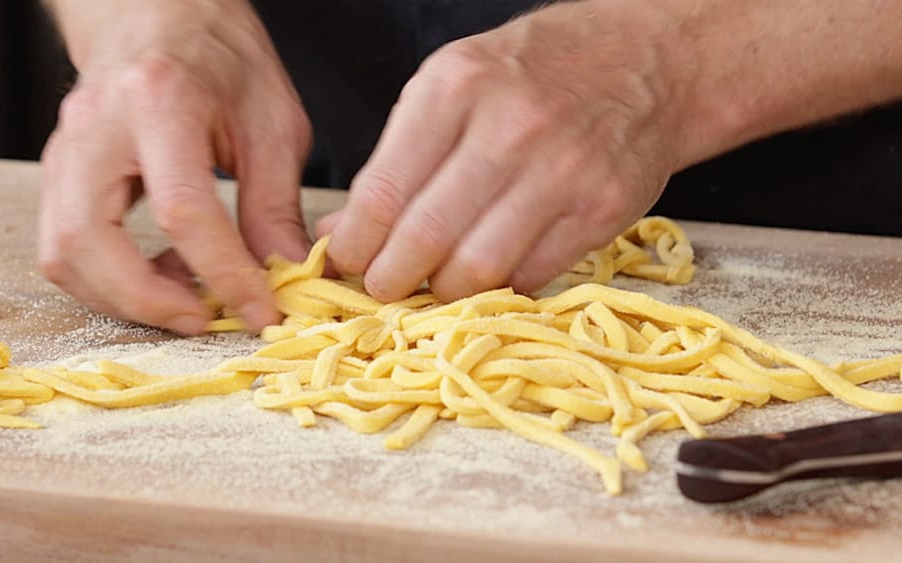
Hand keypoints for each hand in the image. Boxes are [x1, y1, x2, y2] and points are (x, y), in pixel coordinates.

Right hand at [39, 0, 311, 333]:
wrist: (157, 12)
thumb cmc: (219, 56)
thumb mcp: (271, 119)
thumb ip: (275, 200)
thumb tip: (286, 272)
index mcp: (159, 100)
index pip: (182, 209)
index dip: (223, 273)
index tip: (259, 310)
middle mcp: (96, 127)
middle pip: (88, 240)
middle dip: (148, 302)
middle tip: (206, 320)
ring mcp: (64, 150)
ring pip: (61, 253)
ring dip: (122, 299)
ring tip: (187, 300)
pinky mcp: (57, 172)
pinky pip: (63, 247)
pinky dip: (108, 281)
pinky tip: (161, 276)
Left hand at [322, 0, 692, 301]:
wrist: (649, 62)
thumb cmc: (538, 70)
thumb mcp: (455, 83)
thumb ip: (397, 156)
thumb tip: (341, 229)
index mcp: (457, 87)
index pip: (383, 192)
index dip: (353, 244)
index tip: (344, 262)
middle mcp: (510, 128)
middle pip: (424, 239)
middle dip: (388, 279)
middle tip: (381, 287)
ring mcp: (563, 172)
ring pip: (476, 269)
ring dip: (442, 292)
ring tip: (433, 283)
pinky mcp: (602, 211)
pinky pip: (529, 276)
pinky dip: (499, 286)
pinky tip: (489, 270)